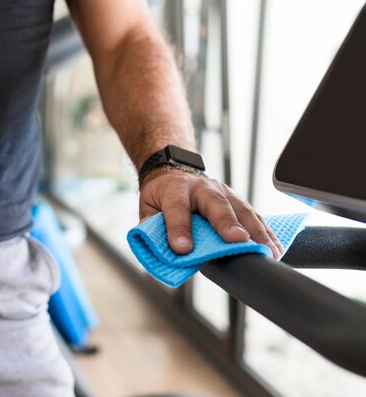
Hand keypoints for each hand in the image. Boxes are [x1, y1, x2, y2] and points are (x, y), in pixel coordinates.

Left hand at [139, 167, 283, 257]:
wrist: (174, 173)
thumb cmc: (162, 195)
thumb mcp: (147, 207)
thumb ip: (151, 226)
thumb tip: (159, 249)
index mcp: (175, 190)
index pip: (177, 209)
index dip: (179, 229)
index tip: (183, 248)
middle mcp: (203, 188)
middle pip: (217, 205)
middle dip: (228, 223)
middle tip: (238, 241)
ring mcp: (223, 192)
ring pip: (242, 210)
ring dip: (257, 231)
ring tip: (268, 250)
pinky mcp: (237, 200)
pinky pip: (254, 215)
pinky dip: (266, 231)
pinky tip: (276, 246)